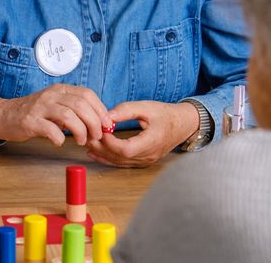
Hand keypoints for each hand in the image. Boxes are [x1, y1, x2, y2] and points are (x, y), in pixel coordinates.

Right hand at [0, 84, 111, 145]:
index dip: (100, 109)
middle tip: (96, 136)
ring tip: (81, 141)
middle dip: (94, 123)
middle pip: (81, 105)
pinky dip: (60, 138)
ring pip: (69, 116)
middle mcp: (51, 95)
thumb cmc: (35, 113)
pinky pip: (51, 130)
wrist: (4, 116)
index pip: (87, 94)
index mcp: (60, 89)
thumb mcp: (56, 105)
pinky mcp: (30, 121)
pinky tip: (60, 142)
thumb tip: (100, 122)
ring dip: (80, 132)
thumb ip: (75, 110)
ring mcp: (40, 107)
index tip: (106, 124)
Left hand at [84, 101, 198, 167]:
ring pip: (119, 162)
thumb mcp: (146, 107)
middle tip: (87, 135)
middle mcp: (149, 155)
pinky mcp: (143, 161)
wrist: (183, 124)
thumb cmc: (166, 114)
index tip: (99, 129)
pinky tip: (96, 153)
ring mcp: (146, 161)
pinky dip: (108, 158)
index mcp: (152, 142)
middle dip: (101, 147)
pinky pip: (123, 163)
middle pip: (120, 157)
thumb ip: (125, 110)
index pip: (126, 149)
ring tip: (88, 142)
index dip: (109, 142)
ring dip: (102, 154)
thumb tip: (105, 116)